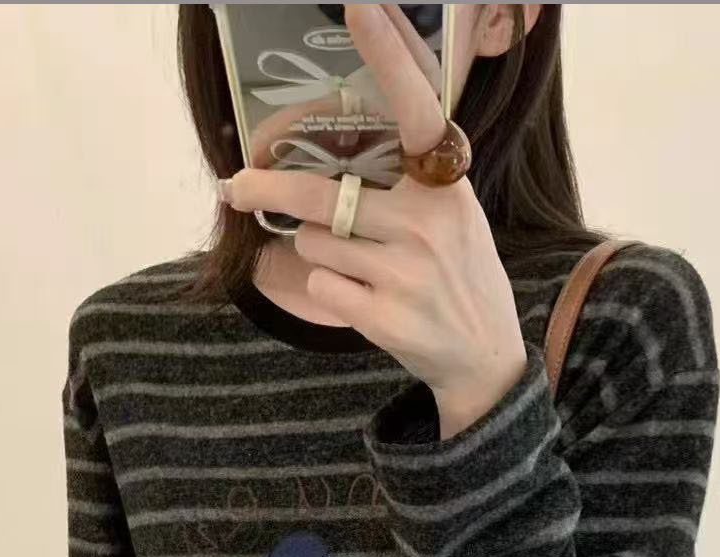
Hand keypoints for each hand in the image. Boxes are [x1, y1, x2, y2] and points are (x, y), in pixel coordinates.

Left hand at [220, 3, 527, 439]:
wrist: (483, 358)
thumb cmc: (457, 275)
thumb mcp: (452, 215)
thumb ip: (404, 180)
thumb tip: (323, 153)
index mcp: (447, 185)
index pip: (414, 110)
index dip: (388, 56)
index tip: (359, 5)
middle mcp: (429, 223)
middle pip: (321, 194)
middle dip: (268, 190)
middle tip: (236, 185)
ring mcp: (407, 274)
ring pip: (316, 243)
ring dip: (320, 252)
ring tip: (361, 269)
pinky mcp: (386, 319)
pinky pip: (321, 287)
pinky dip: (328, 290)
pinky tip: (364, 300)